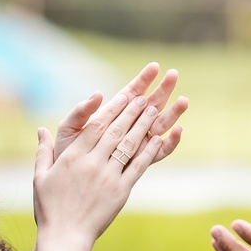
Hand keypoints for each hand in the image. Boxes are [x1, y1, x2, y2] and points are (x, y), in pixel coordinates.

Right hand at [33, 72, 180, 242]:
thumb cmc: (49, 208)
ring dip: (142, 126)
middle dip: (131, 112)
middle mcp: (92, 163)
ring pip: (128, 146)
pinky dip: (148, 152)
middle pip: (115, 131)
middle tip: (144, 97)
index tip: (123, 96)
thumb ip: (43, 152)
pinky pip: (137, 167)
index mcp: (72, 157)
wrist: (65, 237)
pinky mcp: (120, 191)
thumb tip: (41, 130)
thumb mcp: (41, 177)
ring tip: (153, 110)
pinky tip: (157, 139)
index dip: (111, 109)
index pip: (95, 126)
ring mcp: (108, 177)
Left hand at [52, 63, 187, 162]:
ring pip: (159, 125)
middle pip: (150, 105)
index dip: (143, 80)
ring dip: (173, 112)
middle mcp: (127, 128)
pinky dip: (171, 142)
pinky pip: (160, 152)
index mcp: (111, 116)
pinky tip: (178, 130)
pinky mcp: (141, 162)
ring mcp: (136, 144)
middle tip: (174, 74)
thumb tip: (97, 94)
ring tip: (184, 100)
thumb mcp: (68, 130)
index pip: (130, 93)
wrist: (67, 184)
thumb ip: (81, 113)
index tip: (154, 66)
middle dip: (163, 90)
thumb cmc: (66, 154)